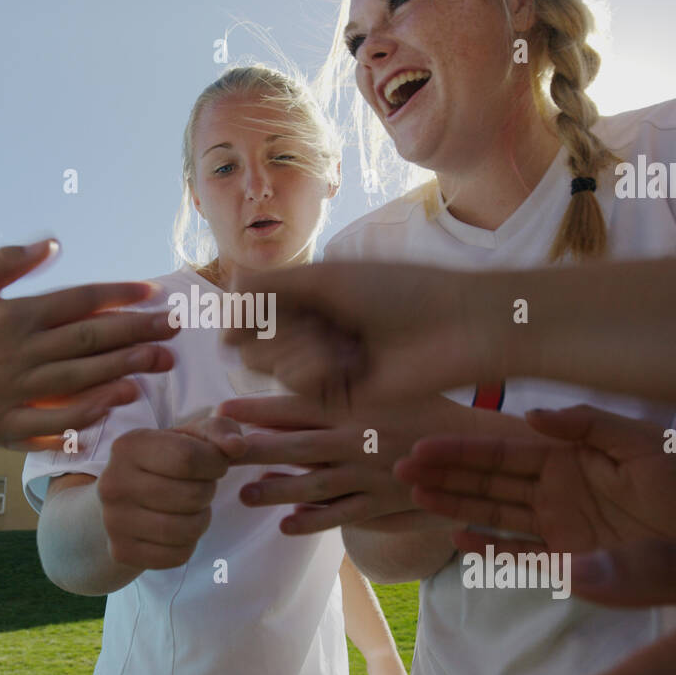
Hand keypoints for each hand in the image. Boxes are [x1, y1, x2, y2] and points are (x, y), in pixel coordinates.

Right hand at [0, 240, 176, 449]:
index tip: (153, 294)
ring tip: (159, 364)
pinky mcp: (4, 426)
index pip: (79, 302)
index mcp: (12, 315)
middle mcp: (20, 354)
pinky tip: (115, 406)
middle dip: (138, 333)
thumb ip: (5, 259)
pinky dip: (87, 416)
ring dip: (124, 372)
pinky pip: (54, 424)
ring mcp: (14, 393)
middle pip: (91, 342)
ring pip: (82, 382)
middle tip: (174, 330)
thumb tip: (52, 243)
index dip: (120, 296)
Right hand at [99, 416, 246, 569]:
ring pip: (186, 530)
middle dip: (208, 492)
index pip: (188, 458)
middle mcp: (113, 482)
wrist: (122, 499)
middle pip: (191, 496)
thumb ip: (219, 430)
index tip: (215, 464)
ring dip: (202, 520)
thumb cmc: (164, 462)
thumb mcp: (189, 437)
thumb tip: (237, 446)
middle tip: (200, 487)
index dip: (215, 463)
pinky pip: (177, 555)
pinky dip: (188, 544)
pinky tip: (177, 529)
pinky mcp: (122, 551)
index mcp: (129, 446)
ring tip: (191, 508)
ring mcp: (114, 520)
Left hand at [218, 393, 481, 534]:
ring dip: (276, 490)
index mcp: (358, 404)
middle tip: (219, 452)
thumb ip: (345, 384)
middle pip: (296, 444)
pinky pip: (342, 515)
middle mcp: (359, 438)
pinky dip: (313, 521)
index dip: (258, 408)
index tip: (222, 410)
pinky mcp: (382, 502)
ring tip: (245, 495)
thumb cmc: (428, 409)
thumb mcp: (387, 386)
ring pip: (313, 483)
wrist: (475, 448)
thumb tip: (297, 374)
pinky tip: (286, 525)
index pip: (299, 404)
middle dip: (255, 448)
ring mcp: (369, 473)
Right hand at [220, 262, 493, 410]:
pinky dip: (313, 370)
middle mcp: (314, 332)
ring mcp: (325, 365)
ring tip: (340, 341)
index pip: (252, 307)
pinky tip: (349, 363)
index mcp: (314, 298)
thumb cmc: (402, 291)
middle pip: (252, 338)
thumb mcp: (327, 277)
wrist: (454, 328)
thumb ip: (268, 287)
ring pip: (267, 363)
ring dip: (296, 348)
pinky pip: (295, 385)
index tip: (254, 302)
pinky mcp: (337, 397)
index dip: (246, 306)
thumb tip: (220, 307)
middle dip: (273, 327)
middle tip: (315, 320)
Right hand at [397, 405, 675, 554]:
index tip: (423, 444)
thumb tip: (533, 415)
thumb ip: (589, 425)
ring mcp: (561, 524)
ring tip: (416, 495)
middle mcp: (557, 488)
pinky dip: (490, 547)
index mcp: (570, 455)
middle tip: (400, 466)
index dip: (462, 448)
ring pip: (495, 513)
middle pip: (488, 480)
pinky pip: (521, 554)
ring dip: (455, 503)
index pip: (504, 449)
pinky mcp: (572, 558)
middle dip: (444, 473)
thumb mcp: (646, 442)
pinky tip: (459, 536)